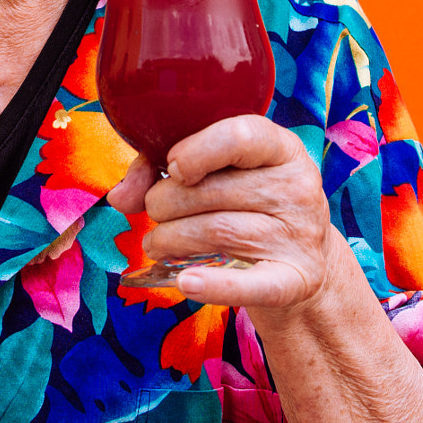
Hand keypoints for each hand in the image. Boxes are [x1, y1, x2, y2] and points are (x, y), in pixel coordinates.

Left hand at [108, 114, 344, 309]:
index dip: (195, 151)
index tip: (172, 167)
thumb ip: (166, 169)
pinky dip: (213, 286)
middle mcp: (297, 189)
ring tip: (158, 243)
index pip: (241, 136)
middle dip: (164, 203)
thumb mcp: (221, 172)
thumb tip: (120, 197)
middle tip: (157, 213)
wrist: (301, 259)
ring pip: (215, 233)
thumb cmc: (247, 203)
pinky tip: (185, 283)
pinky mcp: (296, 280)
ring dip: (168, 240)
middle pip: (212, 192)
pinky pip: (251, 285)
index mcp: (281, 148)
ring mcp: (299, 236)